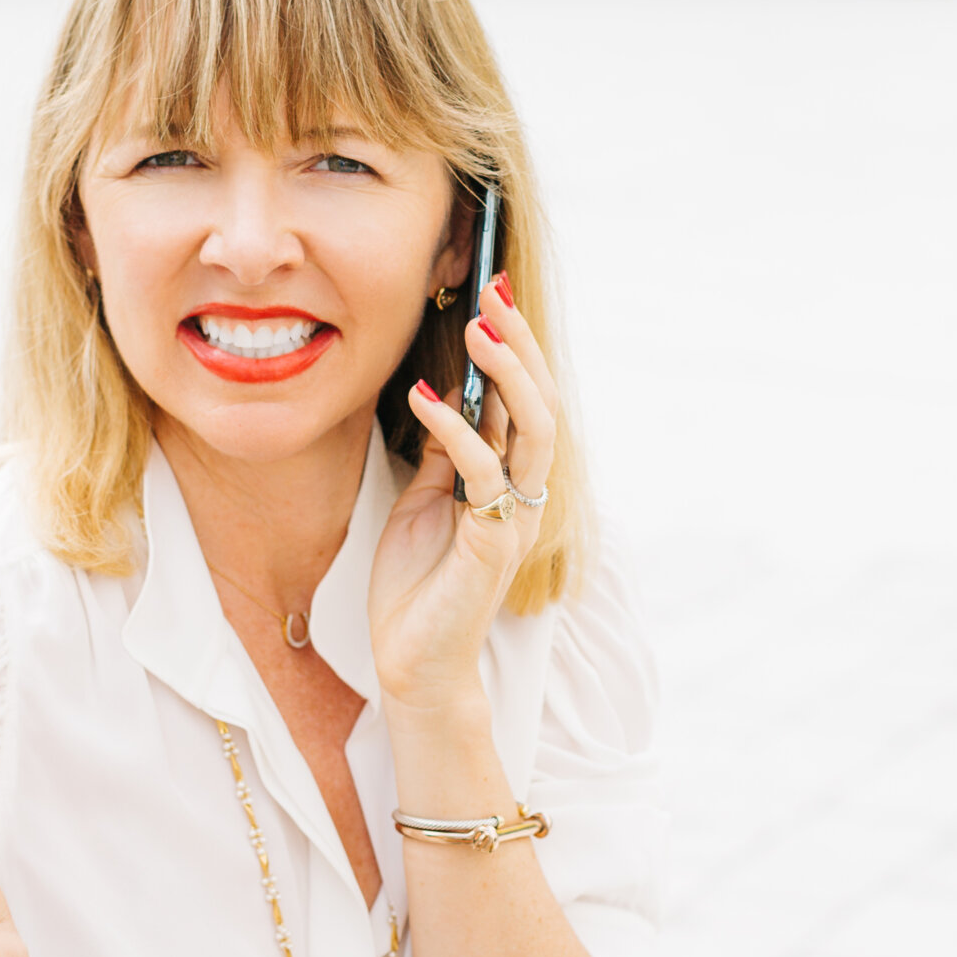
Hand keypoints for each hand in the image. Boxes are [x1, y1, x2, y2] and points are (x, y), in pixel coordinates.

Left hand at [372, 276, 557, 713]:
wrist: (414, 663)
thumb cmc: (419, 585)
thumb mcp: (426, 500)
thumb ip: (445, 453)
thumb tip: (444, 395)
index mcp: (513, 481)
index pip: (527, 401)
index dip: (516, 347)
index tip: (492, 294)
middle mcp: (526, 496)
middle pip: (542, 404)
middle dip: (519, 345)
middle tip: (493, 294)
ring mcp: (515, 520)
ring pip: (533, 431)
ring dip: (507, 375)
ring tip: (477, 330)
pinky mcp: (492, 545)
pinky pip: (483, 474)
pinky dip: (454, 430)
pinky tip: (424, 398)